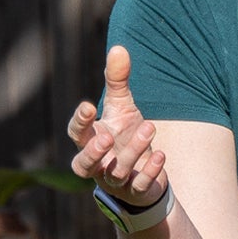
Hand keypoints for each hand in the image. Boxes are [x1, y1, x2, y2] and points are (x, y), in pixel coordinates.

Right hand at [68, 46, 169, 211]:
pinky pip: (139, 186)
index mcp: (89, 140)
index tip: (88, 107)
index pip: (76, 134)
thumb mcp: (121, 106)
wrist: (143, 168)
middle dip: (93, 153)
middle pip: (83, 166)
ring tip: (150, 127)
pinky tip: (161, 155)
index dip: (80, 122)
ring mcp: (115, 180)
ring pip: (116, 173)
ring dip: (132, 151)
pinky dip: (150, 171)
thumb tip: (119, 48)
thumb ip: (117, 81)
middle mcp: (98, 163)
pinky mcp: (135, 190)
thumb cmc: (124, 133)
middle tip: (106, 137)